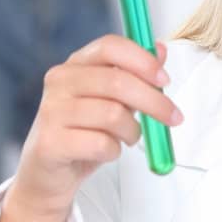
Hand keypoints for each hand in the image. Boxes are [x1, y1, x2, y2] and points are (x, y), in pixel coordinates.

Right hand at [9, 35, 182, 221]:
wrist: (48, 175)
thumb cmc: (83, 133)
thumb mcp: (113, 101)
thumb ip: (134, 77)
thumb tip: (160, 50)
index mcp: (75, 64)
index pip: (110, 47)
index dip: (142, 60)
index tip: (164, 80)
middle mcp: (59, 81)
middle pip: (117, 82)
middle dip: (154, 101)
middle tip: (173, 117)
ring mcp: (51, 111)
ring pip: (113, 115)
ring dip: (132, 130)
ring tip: (129, 137)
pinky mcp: (50, 143)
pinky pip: (101, 144)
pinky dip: (114, 151)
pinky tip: (107, 151)